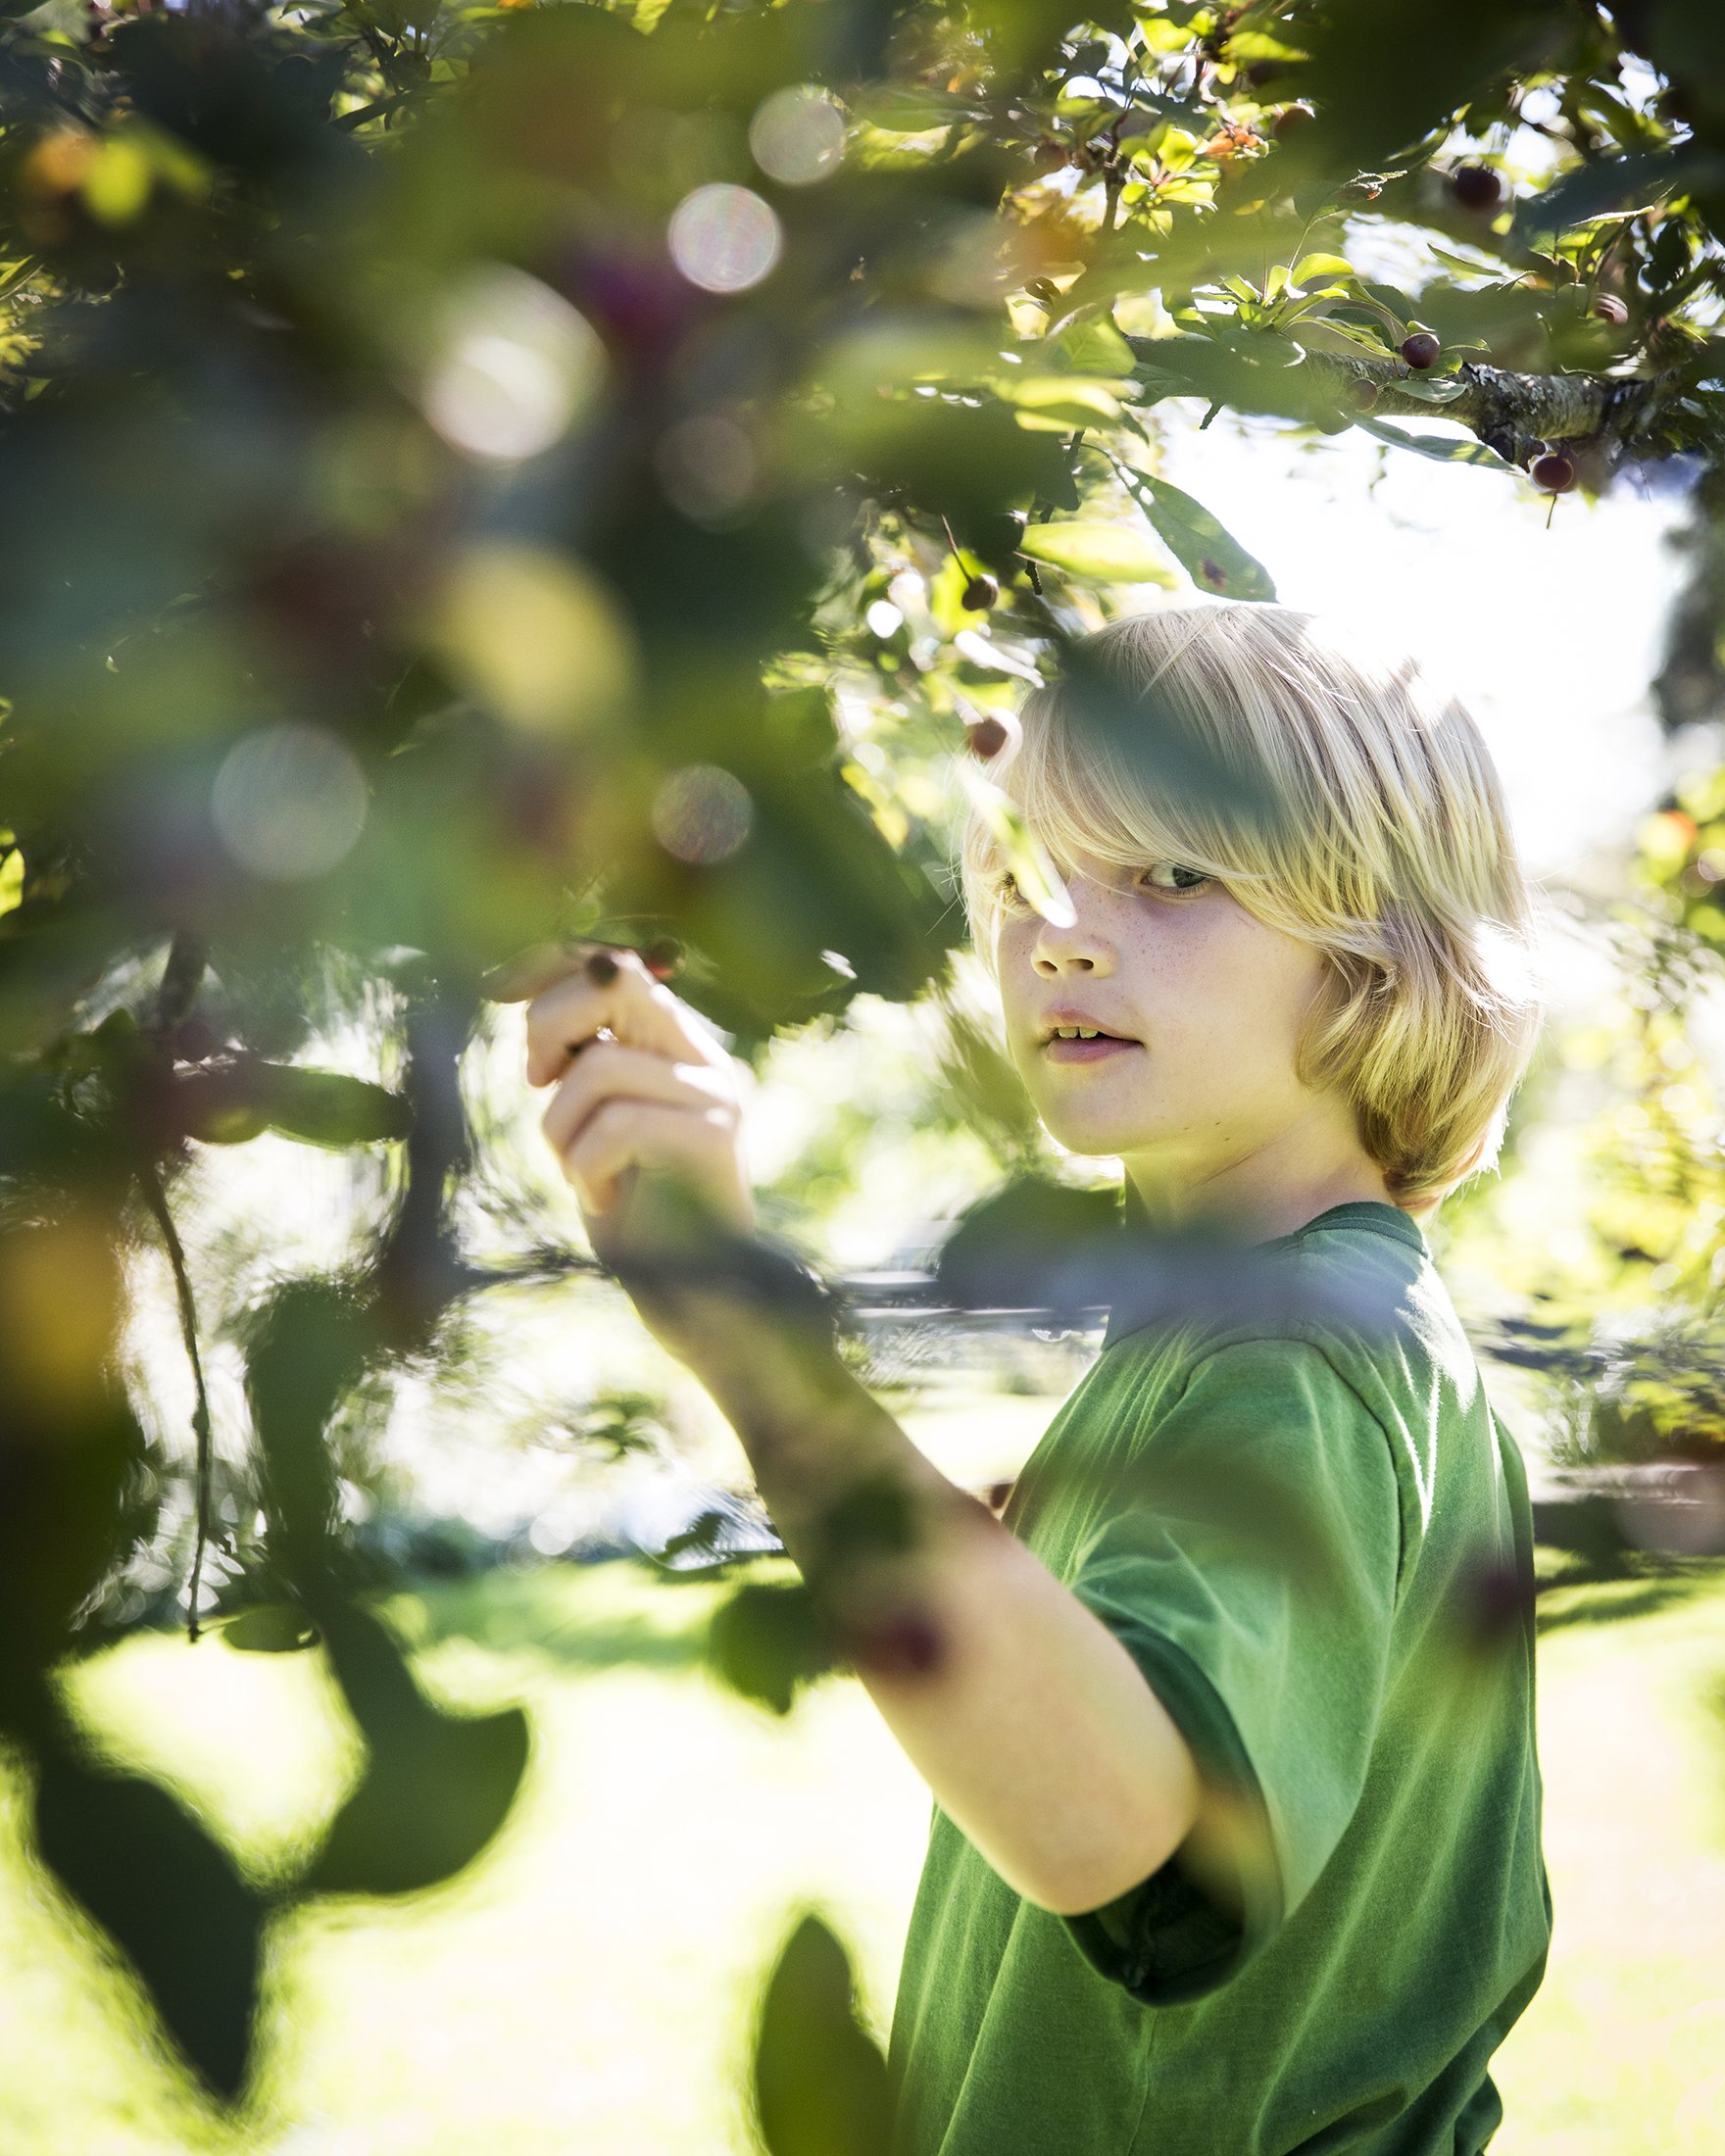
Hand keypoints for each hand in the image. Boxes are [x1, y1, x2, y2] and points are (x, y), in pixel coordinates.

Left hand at [485, 940, 756, 1275]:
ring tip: (579, 1172)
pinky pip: (617, 1125)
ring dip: (562, 1128)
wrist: (684, 1294)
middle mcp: (707, 1056)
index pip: (614, 964)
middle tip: (538, 1082)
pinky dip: (587, 1168)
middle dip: (549, 1028)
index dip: (549, 965)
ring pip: (602, 1066)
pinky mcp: (716, 1138)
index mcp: (677, 1042)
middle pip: (615, 983)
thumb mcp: (589, 1115)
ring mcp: (718, 1094)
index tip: (492, 988)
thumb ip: (576, 1052)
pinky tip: (603, 1201)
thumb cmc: (627, 1207)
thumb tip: (509, 980)